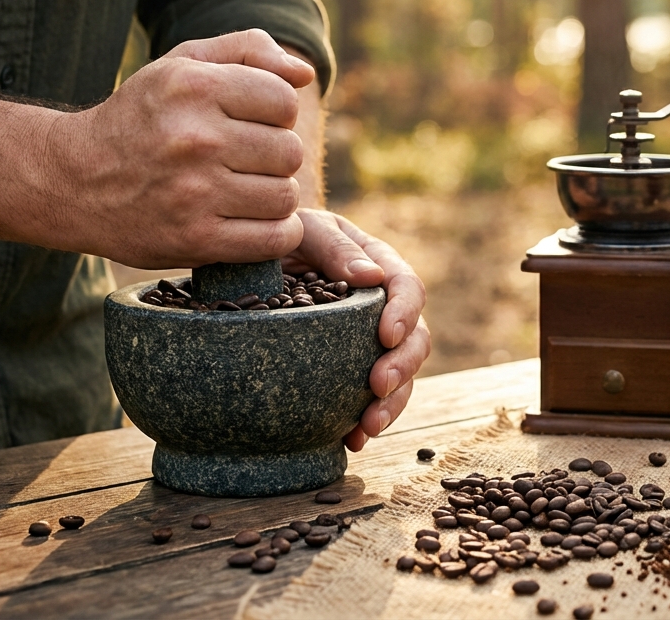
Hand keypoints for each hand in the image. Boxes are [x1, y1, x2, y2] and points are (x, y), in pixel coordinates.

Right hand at [52, 29, 316, 267]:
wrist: (74, 181)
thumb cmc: (141, 118)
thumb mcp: (181, 66)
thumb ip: (246, 51)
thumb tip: (304, 75)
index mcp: (193, 87)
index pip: (284, 101)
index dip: (275, 114)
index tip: (250, 123)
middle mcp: (194, 138)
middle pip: (289, 152)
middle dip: (273, 157)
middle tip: (243, 162)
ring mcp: (194, 193)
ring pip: (286, 197)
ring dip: (273, 197)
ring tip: (243, 191)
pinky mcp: (195, 240)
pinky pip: (275, 239)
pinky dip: (275, 234)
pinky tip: (252, 222)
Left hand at [282, 209, 429, 450]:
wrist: (255, 257)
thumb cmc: (283, 235)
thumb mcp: (304, 229)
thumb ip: (334, 247)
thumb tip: (370, 276)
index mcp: (379, 266)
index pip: (408, 288)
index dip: (404, 312)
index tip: (386, 335)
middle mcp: (383, 307)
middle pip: (414, 338)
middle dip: (402, 366)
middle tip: (377, 386)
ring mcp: (370, 341)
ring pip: (401, 375)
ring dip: (391, 404)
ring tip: (368, 427)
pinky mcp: (352, 368)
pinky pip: (371, 399)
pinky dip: (367, 421)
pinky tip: (352, 439)